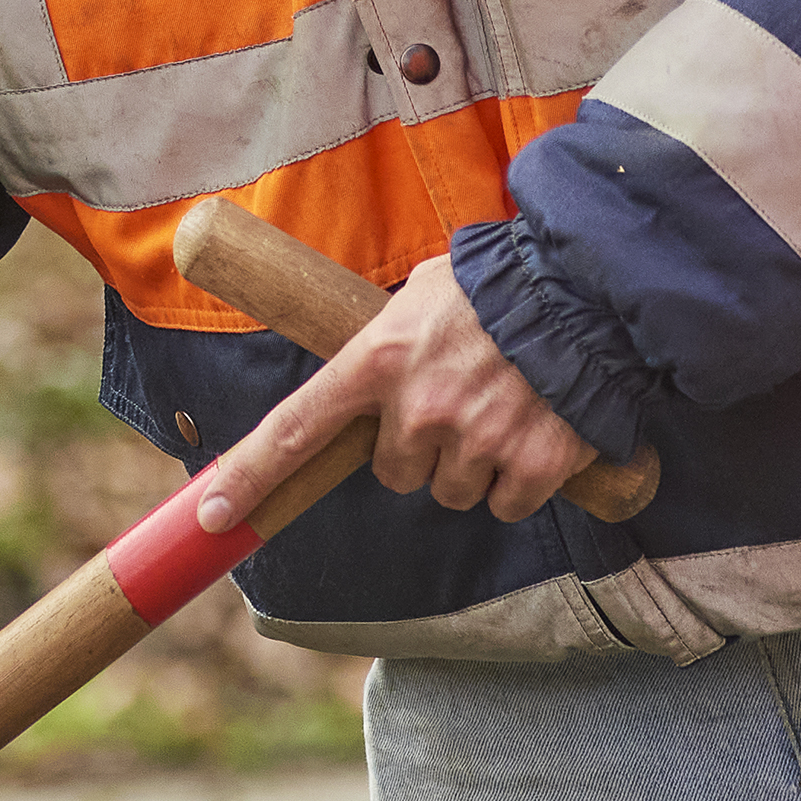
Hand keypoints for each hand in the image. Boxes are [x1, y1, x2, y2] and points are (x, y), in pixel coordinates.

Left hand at [215, 249, 596, 525]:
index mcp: (378, 358)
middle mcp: (418, 406)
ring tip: (504, 407)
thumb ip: (384, 341)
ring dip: (474, 464)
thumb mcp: (420, 293)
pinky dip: (521, 481)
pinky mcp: (531, 464)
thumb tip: (365, 377)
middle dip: (421, 448)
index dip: (248, 476)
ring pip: (452, 491)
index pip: (296, 429)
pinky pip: (506, 504)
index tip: (212, 516)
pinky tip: (536, 434)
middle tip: (458, 401)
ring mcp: (475, 438)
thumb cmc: (498, 284)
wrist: (587, 288)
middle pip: (394, 473)